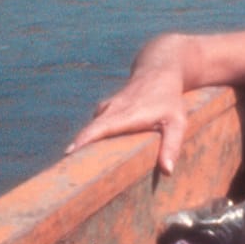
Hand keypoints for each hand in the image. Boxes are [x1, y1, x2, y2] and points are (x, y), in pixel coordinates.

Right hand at [65, 66, 188, 171]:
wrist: (158, 71)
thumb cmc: (169, 100)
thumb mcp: (178, 122)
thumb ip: (172, 145)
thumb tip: (167, 171)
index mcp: (126, 115)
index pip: (99, 129)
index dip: (83, 141)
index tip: (69, 156)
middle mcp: (111, 111)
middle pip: (88, 131)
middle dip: (77, 150)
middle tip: (66, 172)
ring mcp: (106, 109)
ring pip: (90, 129)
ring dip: (83, 146)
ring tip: (77, 169)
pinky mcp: (104, 110)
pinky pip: (93, 126)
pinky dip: (89, 138)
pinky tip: (90, 154)